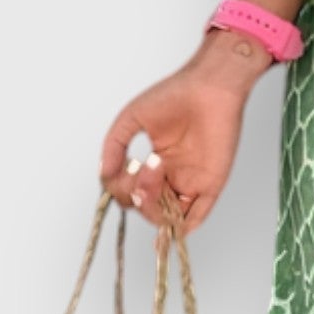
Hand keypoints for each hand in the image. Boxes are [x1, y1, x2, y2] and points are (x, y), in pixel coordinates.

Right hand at [98, 29, 261, 242]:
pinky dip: (179, 227)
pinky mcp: (210, 185)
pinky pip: (195, 216)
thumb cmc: (175, 95)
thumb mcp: (132, 119)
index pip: (132, 192)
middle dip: (134, 194)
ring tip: (153, 168)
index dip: (122, 188)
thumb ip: (114, 146)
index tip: (124, 164)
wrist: (208, 86)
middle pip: (146, 208)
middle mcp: (173, 177)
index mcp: (156, 163)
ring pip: (166, 216)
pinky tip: (165, 224)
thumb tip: (104, 174)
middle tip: (138, 165)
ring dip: (151, 204)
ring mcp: (191, 183)